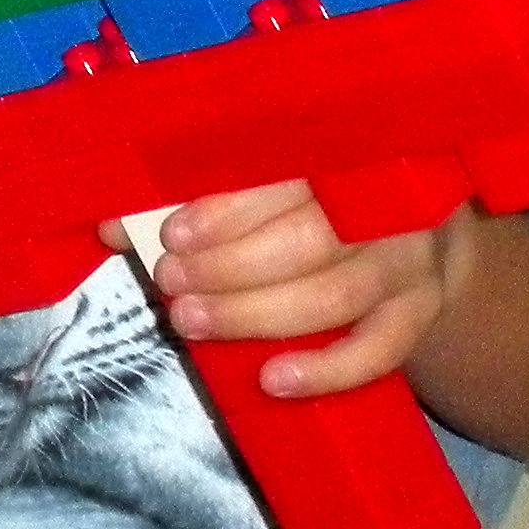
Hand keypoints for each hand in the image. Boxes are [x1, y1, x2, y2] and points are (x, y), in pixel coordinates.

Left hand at [114, 183, 478, 397]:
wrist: (409, 228)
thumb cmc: (309, 195)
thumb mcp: (259, 182)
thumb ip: (190, 197)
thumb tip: (110, 225)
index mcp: (338, 149)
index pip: (285, 176)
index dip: (228, 208)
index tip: (173, 234)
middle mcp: (381, 202)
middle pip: (309, 240)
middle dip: (231, 267)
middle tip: (171, 280)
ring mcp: (407, 260)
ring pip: (335, 294)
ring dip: (257, 314)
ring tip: (191, 320)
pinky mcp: (418, 312)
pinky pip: (380, 350)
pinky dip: (326, 369)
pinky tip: (271, 379)